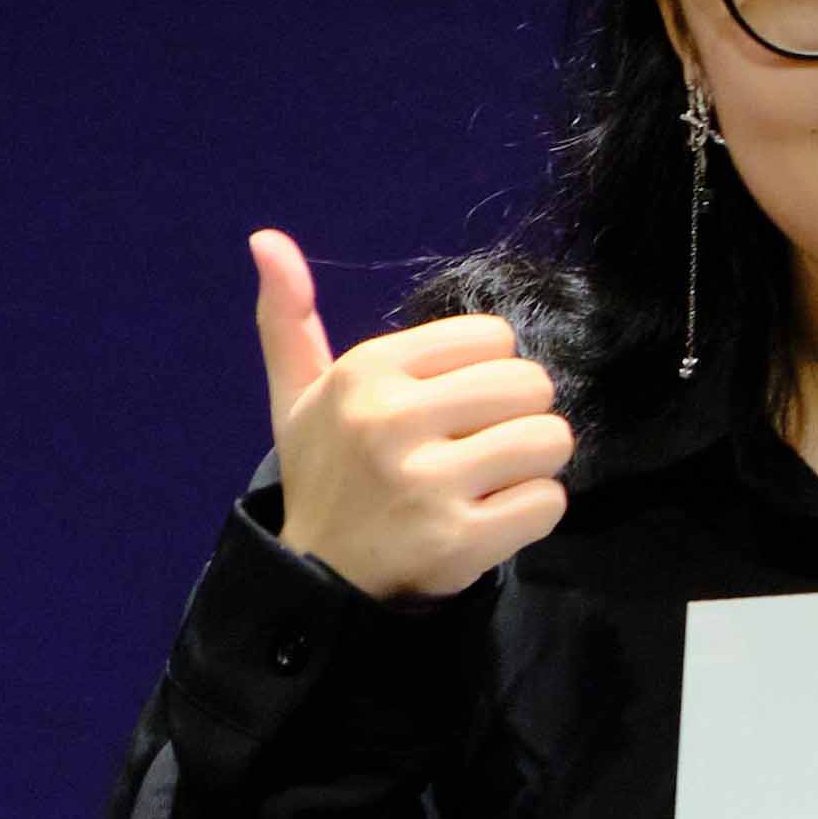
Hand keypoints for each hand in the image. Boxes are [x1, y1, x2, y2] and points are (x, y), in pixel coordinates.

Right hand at [250, 233, 573, 603]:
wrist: (317, 579)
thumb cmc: (325, 474)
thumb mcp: (298, 397)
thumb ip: (290, 320)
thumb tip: (266, 239)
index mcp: (365, 372)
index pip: (494, 336)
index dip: (487, 371)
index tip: (451, 407)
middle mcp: (391, 420)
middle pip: (532, 384)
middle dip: (519, 416)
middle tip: (477, 446)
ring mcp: (425, 483)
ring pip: (550, 440)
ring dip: (532, 464)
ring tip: (486, 480)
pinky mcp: (459, 541)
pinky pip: (549, 502)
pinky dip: (532, 513)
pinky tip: (489, 519)